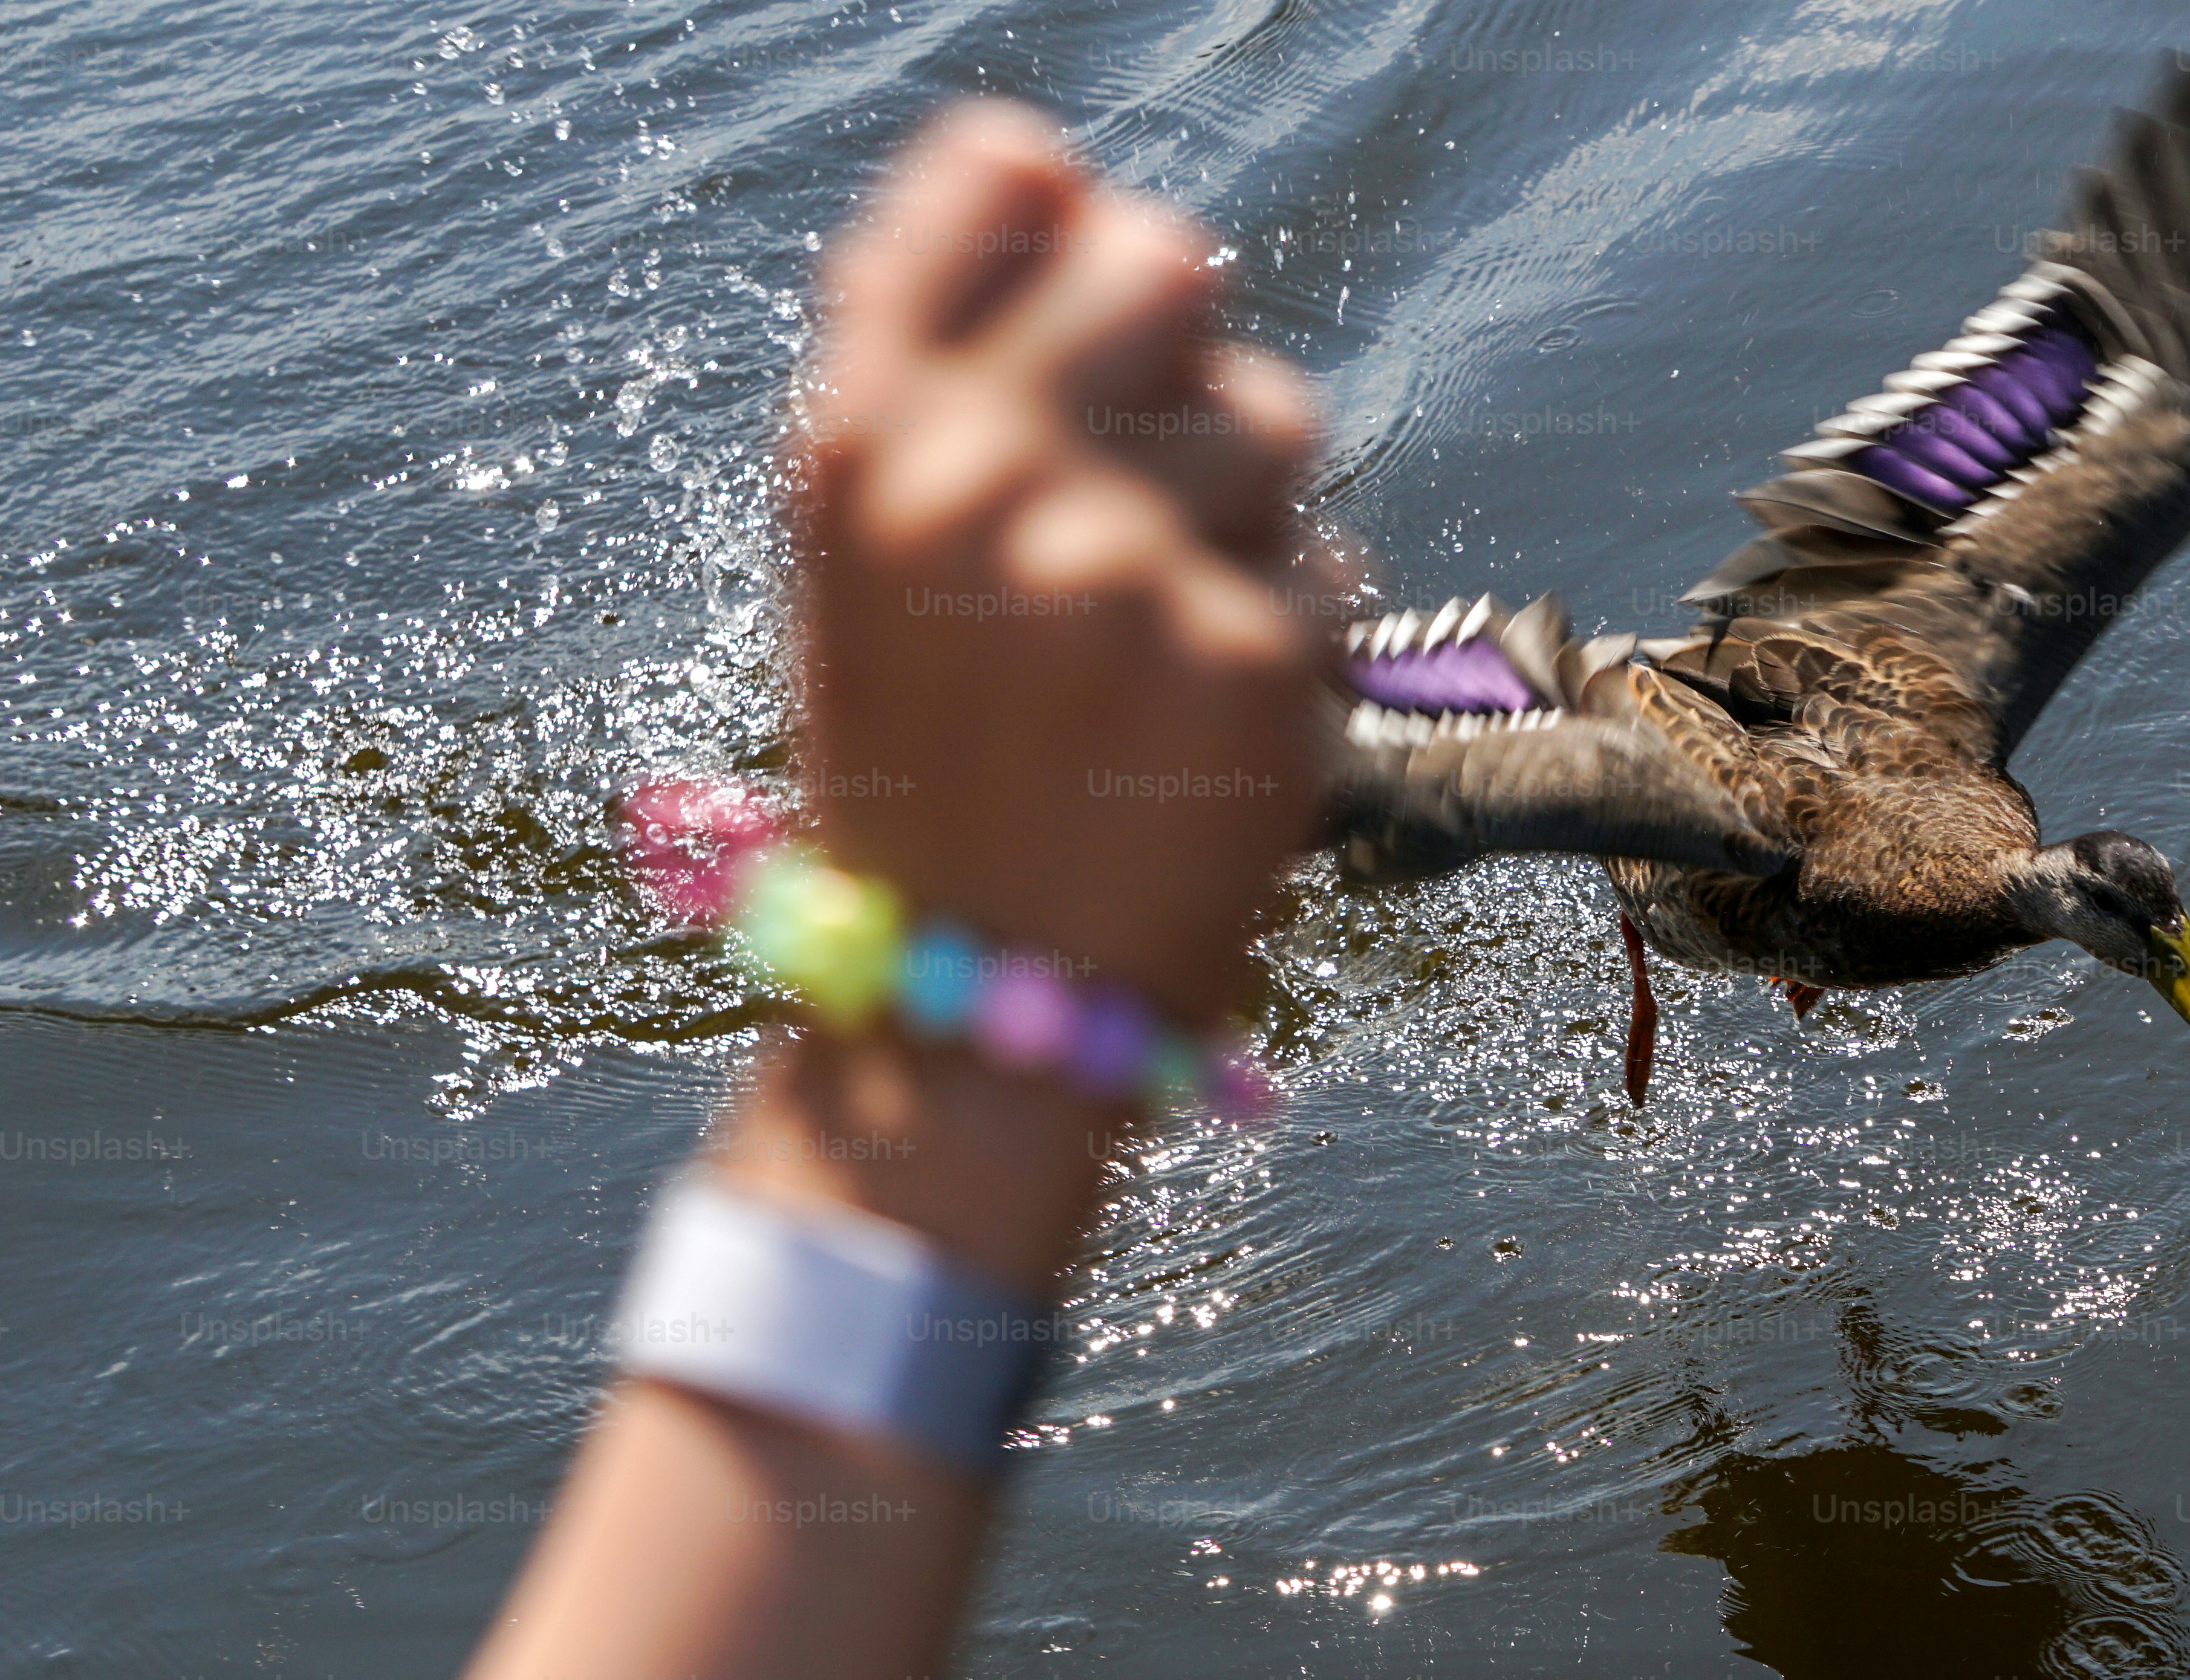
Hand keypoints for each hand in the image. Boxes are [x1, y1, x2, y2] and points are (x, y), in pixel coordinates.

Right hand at [788, 100, 1324, 1026]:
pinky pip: (1328, 569)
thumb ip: (945, 371)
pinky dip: (1288, 643)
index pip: (1000, 178)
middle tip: (1151, 487)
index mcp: (861, 434)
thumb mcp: (871, 552)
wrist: (975, 997)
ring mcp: (1118, 563)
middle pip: (1166, 261)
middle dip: (1181, 362)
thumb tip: (1059, 172)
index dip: (1066, 218)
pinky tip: (1203, 729)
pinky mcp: (1248, 655)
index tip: (1088, 292)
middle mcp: (979, 474)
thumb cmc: (932, 769)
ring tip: (1156, 641)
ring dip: (1245, 512)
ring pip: (1275, 418)